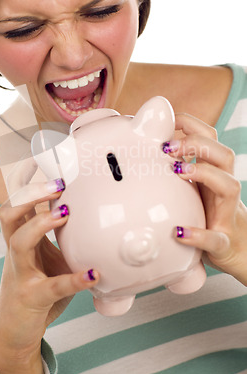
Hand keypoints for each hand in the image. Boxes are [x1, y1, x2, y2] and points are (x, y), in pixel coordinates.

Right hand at [0, 175, 98, 373]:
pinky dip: (74, 279)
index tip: (51, 164)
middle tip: (58, 183)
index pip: (16, 202)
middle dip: (30, 194)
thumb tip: (97, 214)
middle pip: (8, 212)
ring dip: (41, 223)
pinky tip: (93, 274)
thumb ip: (63, 237)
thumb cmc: (36, 286)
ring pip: (19, 242)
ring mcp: (20, 273)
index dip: (28, 182)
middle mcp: (16, 251)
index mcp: (21, 237)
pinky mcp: (32, 297)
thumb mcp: (48, 257)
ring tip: (65, 213)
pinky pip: (52, 286)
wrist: (15, 331)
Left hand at [163, 113, 246, 285]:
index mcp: (214, 172)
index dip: (190, 125)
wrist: (239, 252)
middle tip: (168, 147)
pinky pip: (215, 238)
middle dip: (198, 143)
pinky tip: (178, 232)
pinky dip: (198, 234)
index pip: (210, 138)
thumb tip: (137, 154)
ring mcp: (227, 213)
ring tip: (178, 171)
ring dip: (204, 173)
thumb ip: (174, 171)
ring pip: (229, 186)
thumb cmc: (208, 214)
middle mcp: (224, 187)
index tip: (166, 121)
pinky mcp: (224, 241)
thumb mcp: (192, 188)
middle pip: (224, 154)